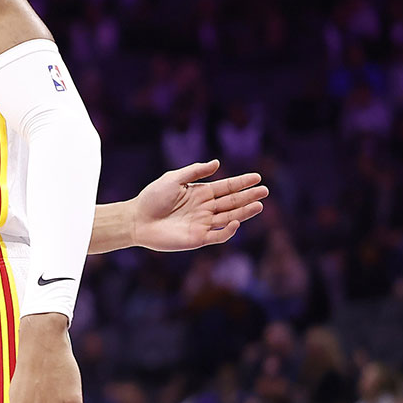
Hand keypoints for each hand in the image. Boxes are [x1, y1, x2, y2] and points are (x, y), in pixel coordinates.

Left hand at [130, 159, 267, 251]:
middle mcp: (205, 208)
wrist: (137, 219)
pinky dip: (228, 231)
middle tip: (265, 190)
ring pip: (229, 218)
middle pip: (232, 202)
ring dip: (244, 212)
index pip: (226, 187)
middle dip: (248, 196)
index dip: (242, 183)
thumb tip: (217, 163)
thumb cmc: (152, 197)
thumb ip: (194, 171)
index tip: (257, 177)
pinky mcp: (197, 238)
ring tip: (259, 205)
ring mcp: (202, 224)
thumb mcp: (173, 179)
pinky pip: (217, 236)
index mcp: (200, 193)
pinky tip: (236, 221)